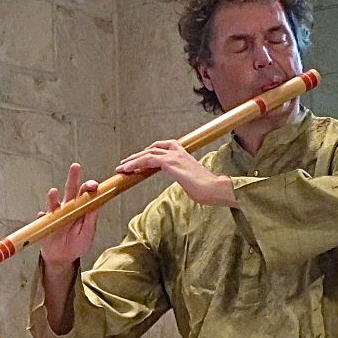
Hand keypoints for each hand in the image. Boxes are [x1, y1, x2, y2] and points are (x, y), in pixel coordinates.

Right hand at [37, 163, 99, 267]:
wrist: (62, 258)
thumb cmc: (77, 244)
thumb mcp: (88, 233)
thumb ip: (91, 218)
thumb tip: (98, 202)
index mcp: (82, 209)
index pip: (86, 194)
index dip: (90, 187)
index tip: (94, 185)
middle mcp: (69, 208)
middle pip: (71, 190)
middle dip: (73, 178)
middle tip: (75, 167)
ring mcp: (56, 214)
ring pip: (54, 202)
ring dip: (53, 196)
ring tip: (53, 192)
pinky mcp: (46, 223)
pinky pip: (43, 217)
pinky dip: (43, 215)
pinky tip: (43, 215)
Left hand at [115, 140, 234, 206]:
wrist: (216, 189)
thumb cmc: (208, 188)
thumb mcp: (191, 180)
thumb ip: (184, 177)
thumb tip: (183, 181)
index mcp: (184, 154)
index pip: (162, 148)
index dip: (148, 152)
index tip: (138, 160)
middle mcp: (178, 152)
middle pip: (152, 149)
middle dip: (137, 156)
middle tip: (125, 163)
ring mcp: (174, 156)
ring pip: (147, 154)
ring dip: (132, 160)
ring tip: (122, 167)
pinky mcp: (170, 163)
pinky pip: (148, 160)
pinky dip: (135, 163)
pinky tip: (127, 169)